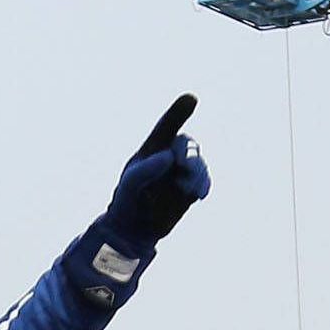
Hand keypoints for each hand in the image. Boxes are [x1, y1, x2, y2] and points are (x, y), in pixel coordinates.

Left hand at [107, 100, 209, 243]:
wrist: (133, 231)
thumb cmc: (126, 202)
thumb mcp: (130, 185)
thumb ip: (145, 169)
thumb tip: (168, 156)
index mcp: (152, 149)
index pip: (167, 126)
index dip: (179, 112)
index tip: (191, 99)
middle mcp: (169, 156)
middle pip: (187, 145)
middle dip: (190, 154)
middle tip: (186, 165)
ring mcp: (182, 173)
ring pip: (199, 164)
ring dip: (198, 172)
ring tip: (190, 188)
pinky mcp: (191, 189)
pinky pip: (203, 182)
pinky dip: (203, 184)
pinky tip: (198, 194)